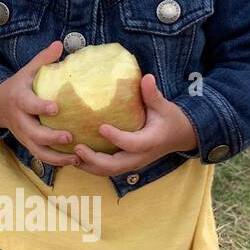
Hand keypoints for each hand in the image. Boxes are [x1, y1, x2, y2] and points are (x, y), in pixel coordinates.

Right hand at [0, 40, 76, 167]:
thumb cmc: (20, 86)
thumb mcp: (27, 70)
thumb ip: (43, 60)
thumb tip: (60, 44)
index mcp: (20, 100)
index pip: (29, 105)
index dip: (41, 107)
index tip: (57, 108)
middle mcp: (20, 120)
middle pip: (34, 133)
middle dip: (52, 137)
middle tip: (70, 137)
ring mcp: (24, 135)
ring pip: (38, 151)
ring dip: (57, 157)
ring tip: (76, 158)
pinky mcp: (28, 145)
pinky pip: (41, 156)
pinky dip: (57, 162)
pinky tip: (75, 162)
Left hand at [70, 74, 197, 177]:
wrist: (178, 137)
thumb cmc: (169, 119)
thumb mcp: (164, 106)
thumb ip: (153, 94)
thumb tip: (147, 77)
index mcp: (149, 142)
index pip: (131, 144)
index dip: (116, 138)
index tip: (100, 127)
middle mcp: (140, 157)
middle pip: (115, 166)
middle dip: (95, 160)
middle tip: (78, 147)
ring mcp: (132, 163)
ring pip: (109, 171)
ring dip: (89, 166)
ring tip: (71, 155)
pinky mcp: (126, 164)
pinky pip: (107, 170)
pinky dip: (91, 166)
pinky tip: (76, 157)